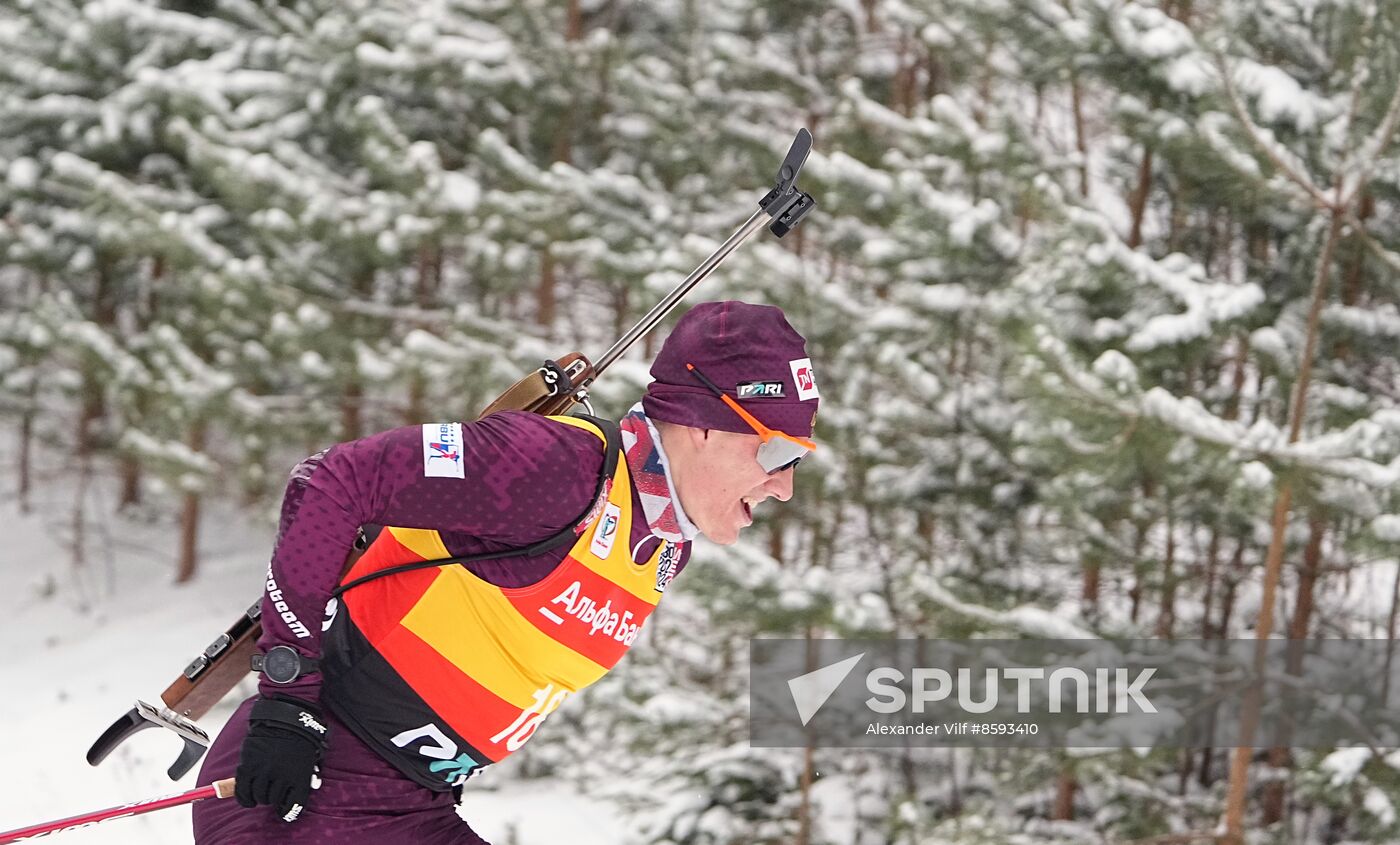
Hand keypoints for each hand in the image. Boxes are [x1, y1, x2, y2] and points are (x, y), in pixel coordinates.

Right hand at [234, 695, 328, 821]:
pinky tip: (248, 798)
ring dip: (259, 798)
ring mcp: (264, 771)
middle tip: (273, 795)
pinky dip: (244, 798)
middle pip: (273, 801)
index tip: (285, 813)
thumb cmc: (302, 735)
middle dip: (273, 800)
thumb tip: (306, 790)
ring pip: (258, 797)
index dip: (289, 812)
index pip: (294, 804)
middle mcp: (281, 776)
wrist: (287, 715)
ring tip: (262, 793)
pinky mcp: (248, 765)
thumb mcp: (310, 756)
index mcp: (299, 776)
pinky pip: (242, 790)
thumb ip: (306, 775)